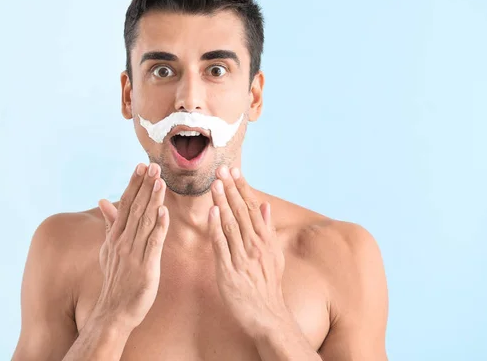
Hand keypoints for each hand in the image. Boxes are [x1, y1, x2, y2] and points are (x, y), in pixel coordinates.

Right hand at [93, 163, 168, 331]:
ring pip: (144, 221)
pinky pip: (153, 243)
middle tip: (154, 165)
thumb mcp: (108, 249)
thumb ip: (110, 224)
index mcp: (116, 236)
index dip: (134, 184)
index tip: (141, 166)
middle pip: (135, 208)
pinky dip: (158, 227)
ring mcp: (133, 253)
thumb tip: (104, 201)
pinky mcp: (146, 267)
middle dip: (145, 186)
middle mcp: (123, 241)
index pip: (125, 204)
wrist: (114, 311)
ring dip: (153, 200)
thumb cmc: (115, 280)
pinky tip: (164, 212)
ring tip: (160, 181)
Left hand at [208, 166, 292, 338]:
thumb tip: (265, 205)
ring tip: (215, 184)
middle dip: (231, 189)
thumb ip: (268, 229)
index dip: (242, 188)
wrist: (268, 316)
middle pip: (241, 212)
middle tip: (221, 169)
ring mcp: (243, 258)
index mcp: (265, 240)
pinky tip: (212, 214)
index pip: (252, 207)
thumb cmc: (268, 285)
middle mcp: (255, 245)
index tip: (234, 170)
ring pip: (231, 225)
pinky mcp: (230, 271)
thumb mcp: (274, 254)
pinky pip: (222, 246)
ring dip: (223, 203)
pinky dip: (217, 229)